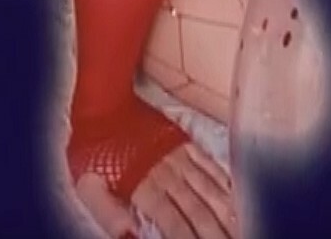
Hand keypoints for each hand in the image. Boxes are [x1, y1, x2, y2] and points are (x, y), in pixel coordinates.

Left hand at [73, 139, 240, 238]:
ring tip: (243, 230)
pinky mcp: (186, 145)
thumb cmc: (92, 151)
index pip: (175, 224)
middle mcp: (168, 174)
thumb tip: (129, 237)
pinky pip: (213, 168)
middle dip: (217, 234)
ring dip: (228, 215)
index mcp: (144, 188)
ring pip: (212, 192)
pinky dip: (228, 185)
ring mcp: (180, 158)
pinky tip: (239, 200)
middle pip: (200, 212)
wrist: (102, 105)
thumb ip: (109, 215)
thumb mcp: (87, 186)